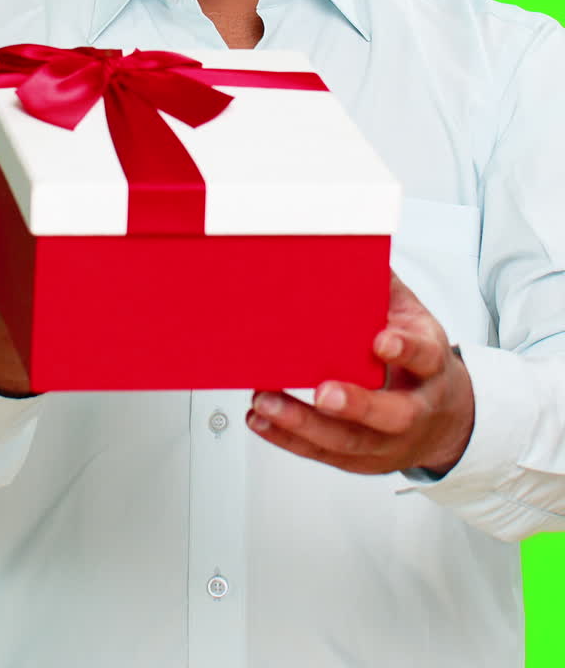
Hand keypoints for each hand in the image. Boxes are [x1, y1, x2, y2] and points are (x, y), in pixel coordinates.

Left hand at [246, 271, 473, 475]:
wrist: (445, 418)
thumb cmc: (422, 362)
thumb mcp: (415, 319)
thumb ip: (385, 289)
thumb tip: (354, 247)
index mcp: (431, 367)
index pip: (424, 357)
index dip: (404, 350)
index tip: (381, 340)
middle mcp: (415, 411)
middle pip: (392, 415)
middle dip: (355, 405)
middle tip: (322, 391)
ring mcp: (389, 442)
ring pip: (350, 441)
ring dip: (304, 424)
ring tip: (268, 401)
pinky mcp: (362, 460)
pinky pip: (324, 454)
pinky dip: (289, 439)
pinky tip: (263, 420)